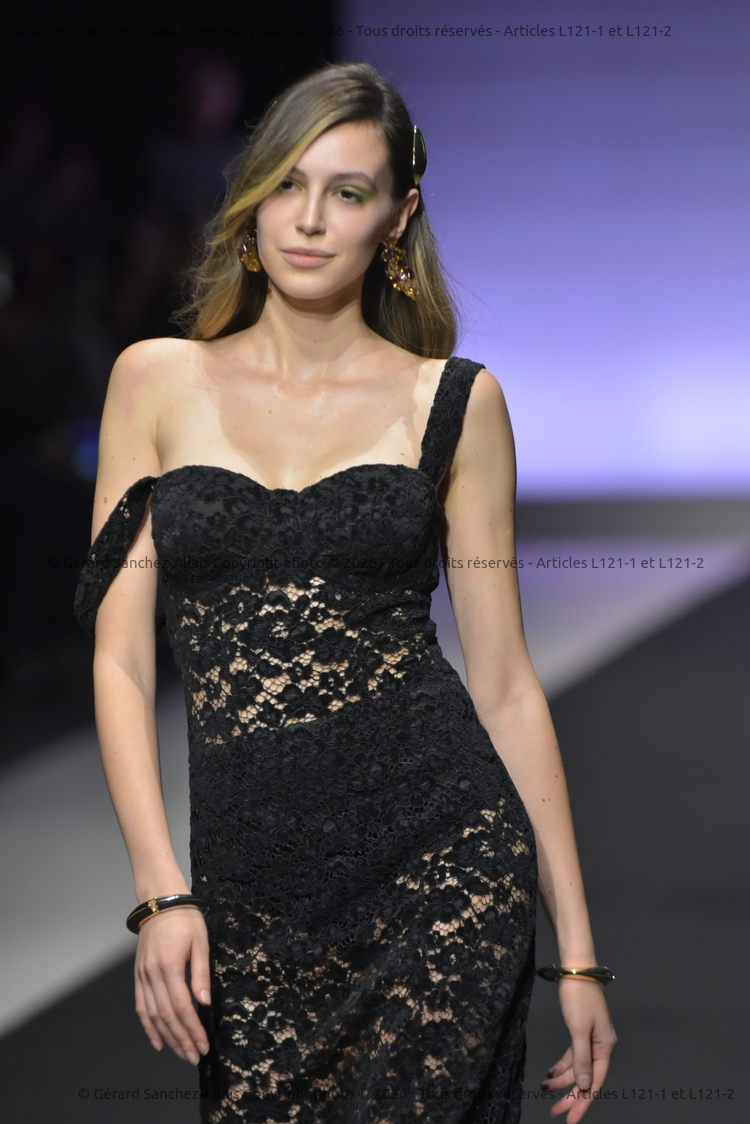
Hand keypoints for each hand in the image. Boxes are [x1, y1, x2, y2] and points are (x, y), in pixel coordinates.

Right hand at [134, 906, 211, 1064]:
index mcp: (169, 966)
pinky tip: (158, 1041)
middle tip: (194, 1056)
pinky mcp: (138, 975)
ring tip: (181, 1053)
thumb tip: (204, 1002)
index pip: (182, 1007)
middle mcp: (152, 974)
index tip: (203, 1045)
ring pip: (153, 1015)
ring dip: (167, 1038)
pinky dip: (148, 1026)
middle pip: (167, 1016)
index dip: (192, 1029)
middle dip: (182, 1040)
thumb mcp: (200, 942)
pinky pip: (141, 1006)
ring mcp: (142, 976)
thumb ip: (200, 973)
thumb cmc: (185, 919)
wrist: (160, 903)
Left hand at [541, 979, 616, 1120]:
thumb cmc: (579, 998)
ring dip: (563, 1080)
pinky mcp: (581, 1031)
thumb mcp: (579, 1030)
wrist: (576, 969)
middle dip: (571, 1096)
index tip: (570, 1119)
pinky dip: (562, 1066)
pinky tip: (550, 1074)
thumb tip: (585, 1087)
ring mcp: (591, 1039)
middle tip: (555, 1111)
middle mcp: (601, 1047)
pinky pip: (573, 1056)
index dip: (582, 1103)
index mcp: (604, 1048)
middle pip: (586, 1079)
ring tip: (545, 1089)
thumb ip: (582, 1060)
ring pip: (578, 1068)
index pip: (594, 1083)